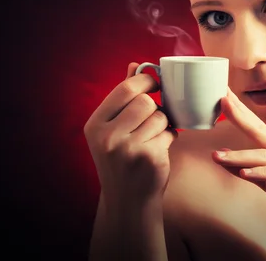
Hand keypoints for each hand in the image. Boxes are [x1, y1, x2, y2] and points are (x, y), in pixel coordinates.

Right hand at [84, 62, 177, 205]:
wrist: (128, 200)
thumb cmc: (122, 159)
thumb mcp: (112, 129)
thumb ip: (123, 97)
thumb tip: (135, 65)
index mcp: (96, 124)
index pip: (126, 89)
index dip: (146, 81)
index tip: (155, 84)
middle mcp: (108, 136)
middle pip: (145, 102)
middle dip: (155, 107)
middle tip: (154, 117)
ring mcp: (128, 148)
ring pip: (160, 117)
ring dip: (163, 124)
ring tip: (154, 136)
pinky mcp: (149, 158)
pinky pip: (169, 133)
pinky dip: (169, 138)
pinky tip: (158, 149)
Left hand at [212, 87, 265, 229]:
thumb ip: (246, 168)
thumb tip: (221, 155)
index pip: (255, 126)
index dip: (239, 111)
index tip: (222, 95)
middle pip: (259, 131)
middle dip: (240, 115)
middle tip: (222, 99)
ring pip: (264, 156)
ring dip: (241, 156)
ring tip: (218, 156)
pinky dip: (263, 173)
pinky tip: (246, 174)